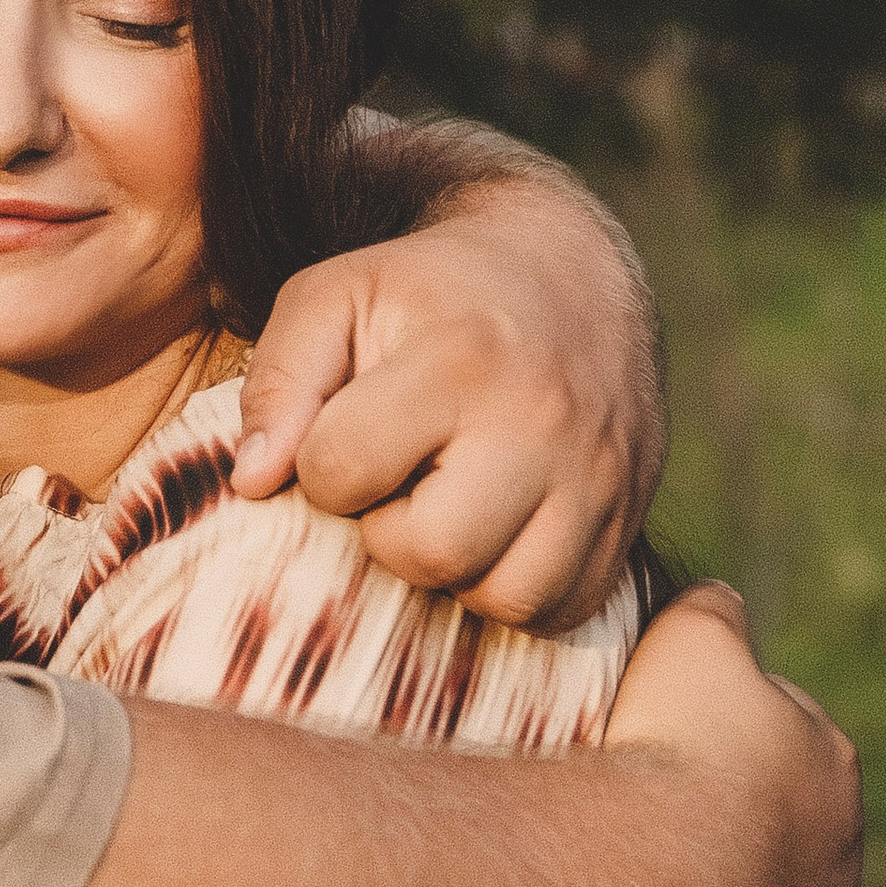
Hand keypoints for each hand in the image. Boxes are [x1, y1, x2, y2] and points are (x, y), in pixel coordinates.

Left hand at [233, 169, 662, 628]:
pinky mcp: (632, 519)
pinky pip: (563, 610)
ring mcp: (600, 476)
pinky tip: (495, 535)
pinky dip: (517, 593)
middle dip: (388, 533)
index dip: (320, 466)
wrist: (571, 277)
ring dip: (456, 574)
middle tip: (397, 485)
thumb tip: (253, 482)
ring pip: (509, 598)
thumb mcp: (336, 297)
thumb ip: (277, 381)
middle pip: (433, 551)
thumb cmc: (429, 295)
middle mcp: (544, 420)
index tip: (343, 437)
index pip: (343, 470)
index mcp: (460, 357)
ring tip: (447, 509)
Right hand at [603, 582, 860, 886]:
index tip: (673, 740)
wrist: (662, 883)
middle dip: (739, 817)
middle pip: (788, 821)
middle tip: (660, 817)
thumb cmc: (674, 752)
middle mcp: (843, 844)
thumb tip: (723, 597)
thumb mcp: (689, 640)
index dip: (725, 732)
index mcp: (828, 756)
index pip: (783, 731)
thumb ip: (713, 609)